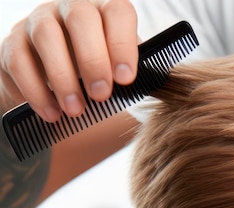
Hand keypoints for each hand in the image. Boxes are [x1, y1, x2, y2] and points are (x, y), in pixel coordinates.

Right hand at [0, 0, 137, 120]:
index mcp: (105, 14)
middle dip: (93, 59)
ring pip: (47, 36)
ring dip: (63, 77)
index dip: (123, 44)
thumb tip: (161, 86)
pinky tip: (52, 114)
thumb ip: (136, 77)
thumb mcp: (120, 77)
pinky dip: (36, 90)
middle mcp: (71, 9)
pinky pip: (20, 60)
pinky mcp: (14, 44)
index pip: (118, 12)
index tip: (126, 80)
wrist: (57, 94)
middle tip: (101, 95)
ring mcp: (39, 22)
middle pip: (82, 18)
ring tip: (76, 110)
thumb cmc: (98, 82)